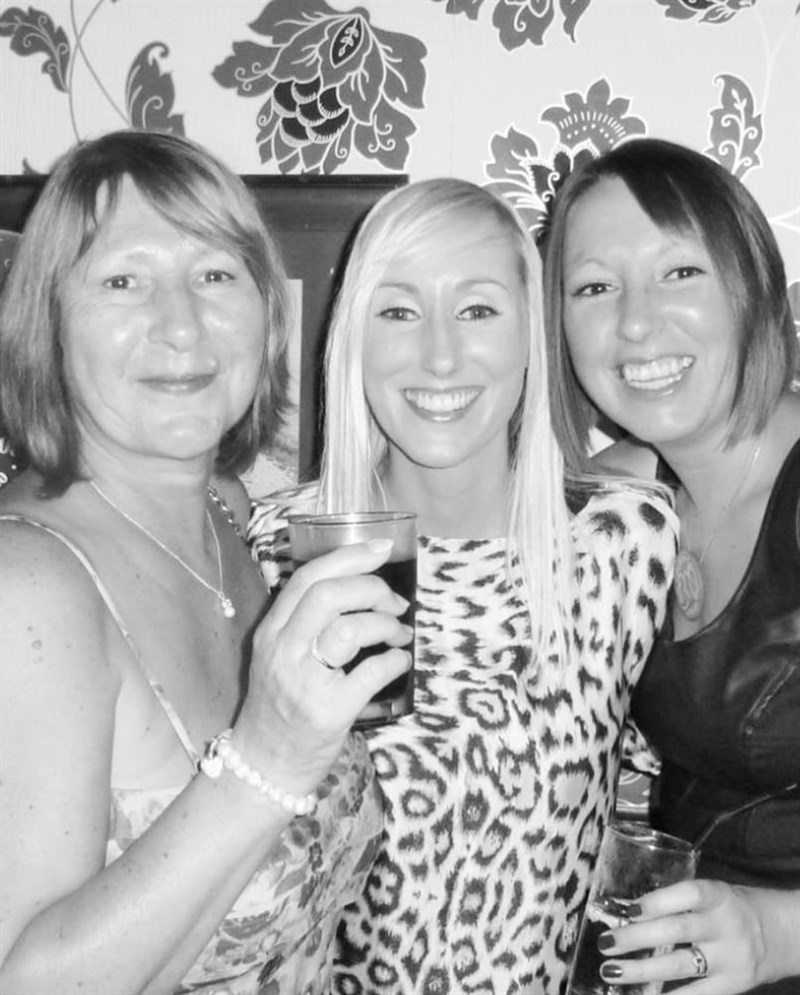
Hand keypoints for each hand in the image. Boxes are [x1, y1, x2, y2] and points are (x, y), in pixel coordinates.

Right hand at [235, 538, 412, 791]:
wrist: (265, 766)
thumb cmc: (280, 706)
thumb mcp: (278, 656)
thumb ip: (304, 622)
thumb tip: (357, 586)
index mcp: (271, 632)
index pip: (307, 578)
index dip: (349, 556)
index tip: (381, 549)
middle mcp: (283, 651)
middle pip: (329, 595)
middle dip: (372, 589)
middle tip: (395, 602)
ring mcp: (303, 682)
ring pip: (349, 629)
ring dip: (386, 624)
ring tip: (399, 634)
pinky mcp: (328, 712)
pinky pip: (371, 672)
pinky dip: (395, 660)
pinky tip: (399, 662)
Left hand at [597, 879, 789, 992]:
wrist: (786, 934)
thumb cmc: (736, 908)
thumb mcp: (715, 895)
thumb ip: (680, 902)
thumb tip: (628, 912)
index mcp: (719, 895)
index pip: (687, 894)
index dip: (656, 901)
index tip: (626, 910)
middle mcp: (724, 925)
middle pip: (676, 930)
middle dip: (636, 938)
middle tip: (605, 943)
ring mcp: (730, 958)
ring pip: (680, 965)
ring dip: (641, 970)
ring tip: (612, 971)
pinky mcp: (733, 985)